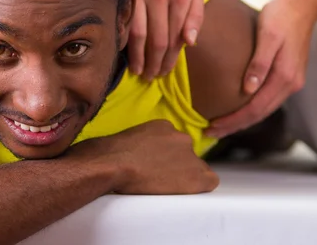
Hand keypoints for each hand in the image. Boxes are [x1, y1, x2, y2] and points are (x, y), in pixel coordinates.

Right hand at [71, 120, 218, 194]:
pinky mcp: (196, 173)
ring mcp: (189, 154)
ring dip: (184, 176)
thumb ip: (143, 143)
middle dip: (177, 166)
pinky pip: (209, 181)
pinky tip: (181, 191)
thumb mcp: (127, 140)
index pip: (175, 143)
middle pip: (187, 155)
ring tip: (164, 185)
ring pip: (197, 168)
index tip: (156, 165)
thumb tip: (139, 155)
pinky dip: (198, 187)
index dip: (167, 158)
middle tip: (159, 177)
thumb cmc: (107, 154)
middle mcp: (180, 136)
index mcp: (163, 125)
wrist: (111, 164)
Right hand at [129, 0, 204, 79]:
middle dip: (154, 63)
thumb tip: (190, 43)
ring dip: (137, 57)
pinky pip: (121, 21)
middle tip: (151, 77)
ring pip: (137, 34)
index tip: (164, 72)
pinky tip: (123, 52)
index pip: (174, 38)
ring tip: (138, 71)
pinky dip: (122, 39)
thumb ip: (196, 15)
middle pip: (156, 40)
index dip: (169, 60)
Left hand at [206, 0, 315, 137]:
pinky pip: (268, 100)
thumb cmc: (280, 17)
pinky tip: (238, 109)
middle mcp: (290, 85)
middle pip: (259, 114)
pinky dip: (252, 109)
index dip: (233, 120)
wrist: (301, 7)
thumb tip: (248, 90)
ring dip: (243, 120)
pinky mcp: (288, 77)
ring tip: (220, 126)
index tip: (212, 127)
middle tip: (209, 132)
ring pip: (264, 110)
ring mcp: (291, 82)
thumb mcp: (267, 36)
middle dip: (234, 125)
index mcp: (284, 77)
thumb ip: (259, 63)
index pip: (255, 108)